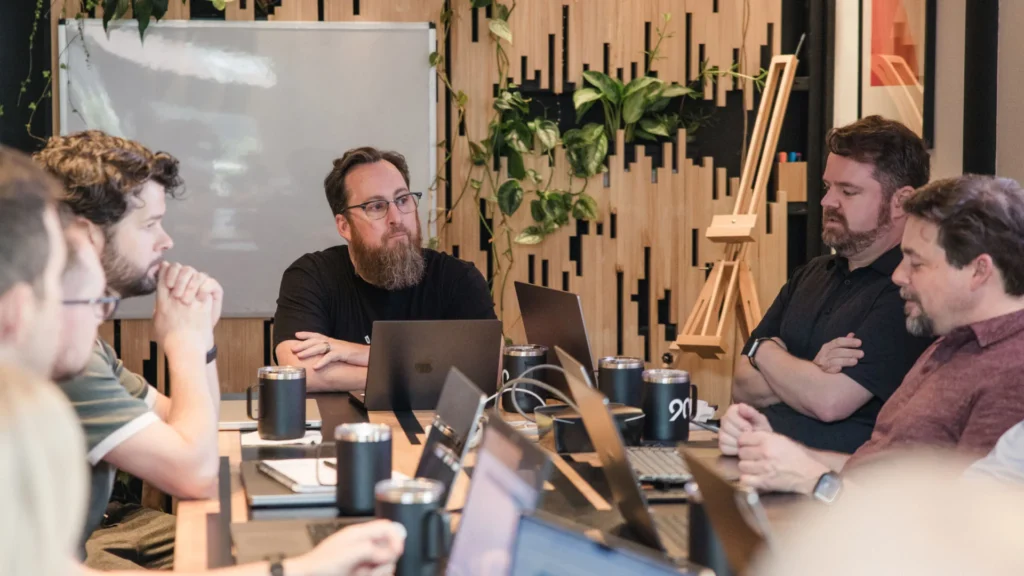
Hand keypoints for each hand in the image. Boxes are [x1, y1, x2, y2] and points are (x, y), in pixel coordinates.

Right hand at [153, 262, 212, 349]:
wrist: (185, 349)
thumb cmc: (171, 342)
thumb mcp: (157, 325)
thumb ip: (158, 313)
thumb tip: (158, 308)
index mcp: (162, 304)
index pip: (162, 278)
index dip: (165, 269)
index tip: (167, 266)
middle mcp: (175, 299)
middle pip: (177, 272)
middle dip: (181, 270)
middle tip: (184, 274)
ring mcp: (190, 301)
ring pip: (193, 276)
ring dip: (194, 277)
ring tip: (195, 282)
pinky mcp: (203, 305)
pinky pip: (205, 287)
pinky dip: (205, 287)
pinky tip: (204, 291)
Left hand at [287, 519, 405, 575]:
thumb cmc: (319, 564)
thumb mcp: (349, 554)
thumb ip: (371, 550)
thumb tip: (389, 552)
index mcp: (359, 533)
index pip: (386, 527)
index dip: (396, 537)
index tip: (398, 551)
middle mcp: (363, 544)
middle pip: (389, 546)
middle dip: (387, 558)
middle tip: (377, 567)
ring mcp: (362, 559)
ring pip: (385, 562)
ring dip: (381, 570)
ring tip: (367, 574)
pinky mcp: (361, 571)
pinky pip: (377, 571)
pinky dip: (376, 574)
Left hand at [291, 332, 369, 369]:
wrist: (370, 355)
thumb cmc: (355, 356)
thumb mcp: (341, 352)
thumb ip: (332, 353)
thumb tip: (322, 357)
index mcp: (333, 341)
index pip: (318, 335)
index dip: (307, 334)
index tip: (297, 334)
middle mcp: (334, 342)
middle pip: (316, 340)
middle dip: (303, 344)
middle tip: (293, 348)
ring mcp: (338, 347)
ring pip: (320, 347)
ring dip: (309, 351)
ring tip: (299, 356)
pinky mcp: (344, 353)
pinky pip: (331, 357)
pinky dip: (322, 361)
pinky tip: (315, 366)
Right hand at [719, 403, 772, 455]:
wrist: (762, 444)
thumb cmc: (761, 430)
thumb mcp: (760, 420)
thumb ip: (751, 412)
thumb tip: (741, 405)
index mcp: (733, 411)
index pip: (729, 415)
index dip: (741, 424)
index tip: (750, 429)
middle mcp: (725, 421)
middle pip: (725, 427)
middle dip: (739, 434)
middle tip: (749, 437)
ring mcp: (722, 433)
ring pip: (723, 437)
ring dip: (737, 443)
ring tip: (746, 443)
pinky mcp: (722, 444)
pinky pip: (723, 447)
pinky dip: (733, 450)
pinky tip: (741, 449)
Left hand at [737, 431, 827, 493]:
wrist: (810, 474)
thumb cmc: (797, 455)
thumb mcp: (781, 440)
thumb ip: (764, 437)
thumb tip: (747, 437)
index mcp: (769, 440)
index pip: (742, 438)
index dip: (744, 442)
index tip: (748, 445)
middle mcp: (765, 452)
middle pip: (741, 452)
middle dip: (746, 455)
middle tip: (753, 457)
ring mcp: (764, 468)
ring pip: (742, 465)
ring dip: (747, 467)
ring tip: (755, 467)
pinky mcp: (765, 482)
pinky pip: (745, 479)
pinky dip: (748, 479)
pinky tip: (754, 477)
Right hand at [813, 332, 862, 373]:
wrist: (813, 373)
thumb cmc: (827, 358)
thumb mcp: (833, 349)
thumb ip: (843, 342)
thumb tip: (852, 334)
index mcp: (827, 346)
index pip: (838, 342)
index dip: (849, 342)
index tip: (860, 343)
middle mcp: (824, 354)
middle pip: (837, 351)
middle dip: (850, 352)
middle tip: (861, 353)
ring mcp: (823, 363)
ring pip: (834, 361)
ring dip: (845, 361)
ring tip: (855, 361)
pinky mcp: (823, 372)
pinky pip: (828, 370)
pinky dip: (834, 369)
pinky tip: (841, 369)